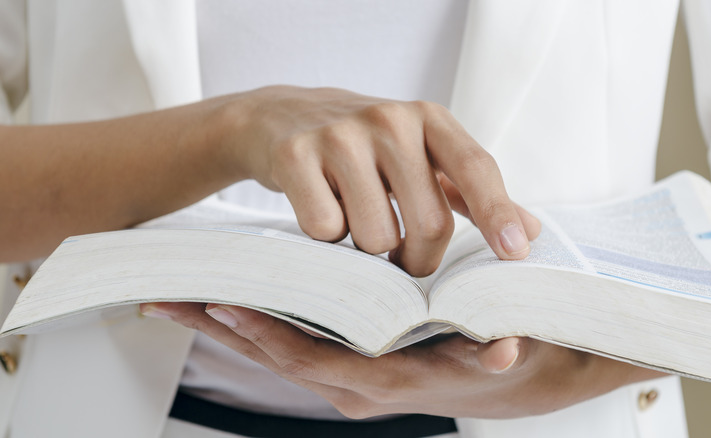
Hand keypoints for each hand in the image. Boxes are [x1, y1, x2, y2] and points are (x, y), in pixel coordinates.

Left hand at [141, 302, 665, 418]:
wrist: (524, 374)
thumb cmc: (513, 351)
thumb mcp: (514, 348)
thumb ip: (499, 352)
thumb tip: (499, 352)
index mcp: (388, 382)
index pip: (313, 359)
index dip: (268, 335)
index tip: (224, 303)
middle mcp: (357, 387)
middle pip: (277, 356)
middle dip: (223, 327)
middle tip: (167, 295)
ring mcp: (347, 377)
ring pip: (277, 350)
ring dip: (229, 324)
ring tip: (179, 295)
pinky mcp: (346, 363)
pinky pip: (290, 343)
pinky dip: (257, 322)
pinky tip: (230, 298)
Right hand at [215, 86, 540, 275]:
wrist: (280, 117)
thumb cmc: (365, 148)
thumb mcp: (421, 156)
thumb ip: (471, 192)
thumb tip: (531, 230)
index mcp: (428, 119)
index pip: (475, 167)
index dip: (497, 212)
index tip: (515, 253)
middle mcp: (389, 119)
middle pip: (429, 224)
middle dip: (419, 260)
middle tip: (401, 257)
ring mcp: (340, 135)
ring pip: (376, 237)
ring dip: (368, 250)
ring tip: (354, 219)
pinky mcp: (295, 154)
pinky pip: (326, 231)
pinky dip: (326, 238)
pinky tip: (320, 207)